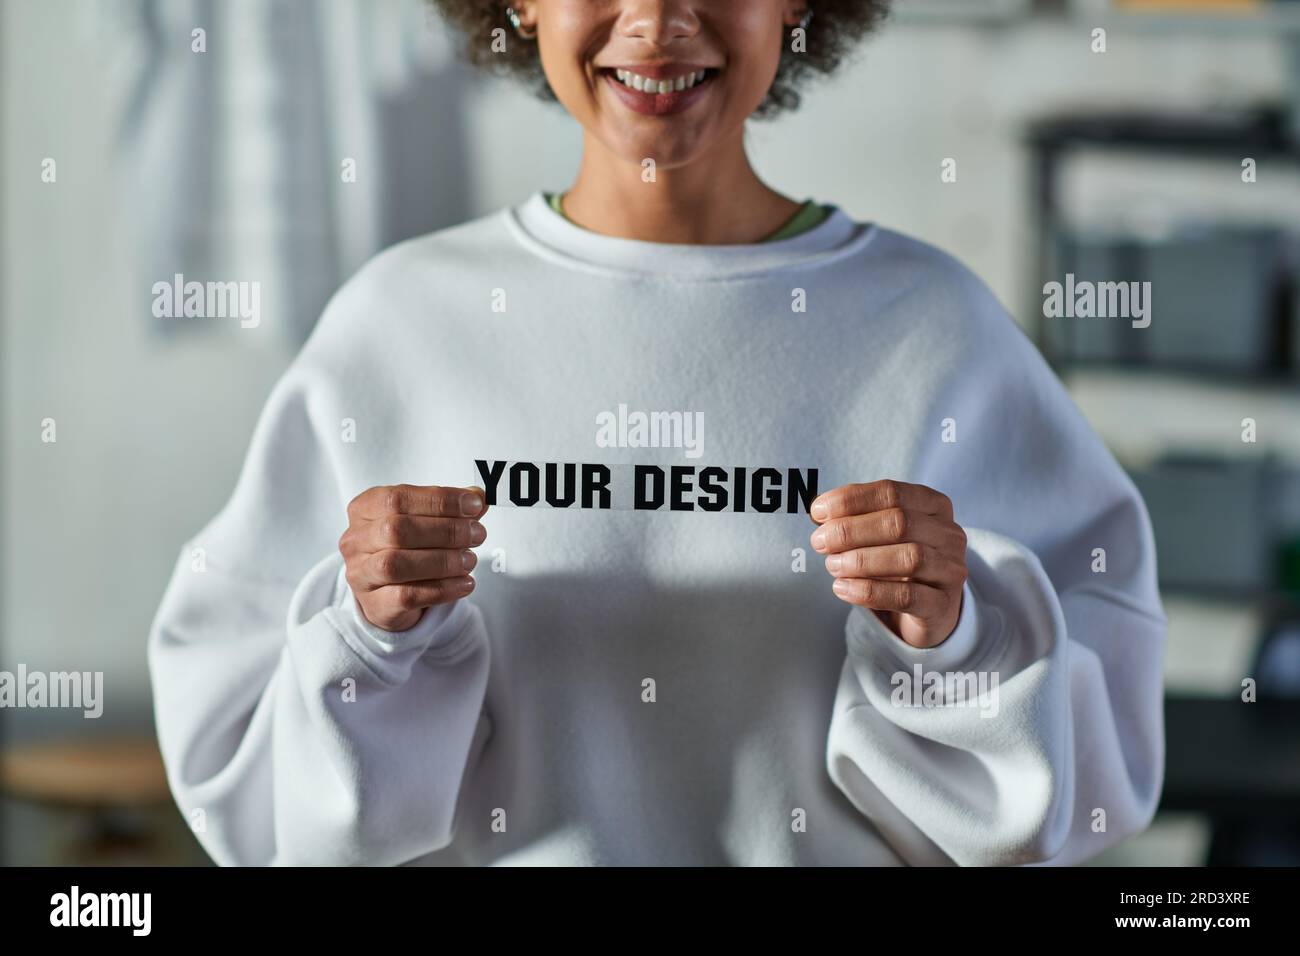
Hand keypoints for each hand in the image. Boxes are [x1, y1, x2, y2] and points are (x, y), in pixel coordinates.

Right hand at [339, 484, 487, 631]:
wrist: (389, 594)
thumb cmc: (408, 548)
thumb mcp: (425, 521)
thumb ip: (451, 508)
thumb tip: (478, 497)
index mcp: (365, 509)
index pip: (398, 498)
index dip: (439, 500)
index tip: (474, 504)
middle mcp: (356, 540)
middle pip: (396, 530)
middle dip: (445, 531)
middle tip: (477, 534)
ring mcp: (360, 573)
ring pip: (396, 564)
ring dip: (442, 561)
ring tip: (470, 560)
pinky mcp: (374, 604)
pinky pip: (407, 596)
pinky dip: (442, 589)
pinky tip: (465, 583)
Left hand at [809, 479, 967, 648]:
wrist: (930, 607)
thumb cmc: (899, 562)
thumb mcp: (882, 535)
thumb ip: (854, 520)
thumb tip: (819, 513)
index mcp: (933, 506)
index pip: (892, 493)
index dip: (851, 500)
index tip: (818, 512)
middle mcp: (948, 534)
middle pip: (900, 523)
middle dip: (851, 530)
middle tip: (820, 542)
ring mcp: (950, 569)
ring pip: (909, 558)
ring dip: (861, 560)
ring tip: (832, 565)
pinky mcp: (943, 604)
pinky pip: (906, 596)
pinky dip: (869, 591)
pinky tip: (843, 588)